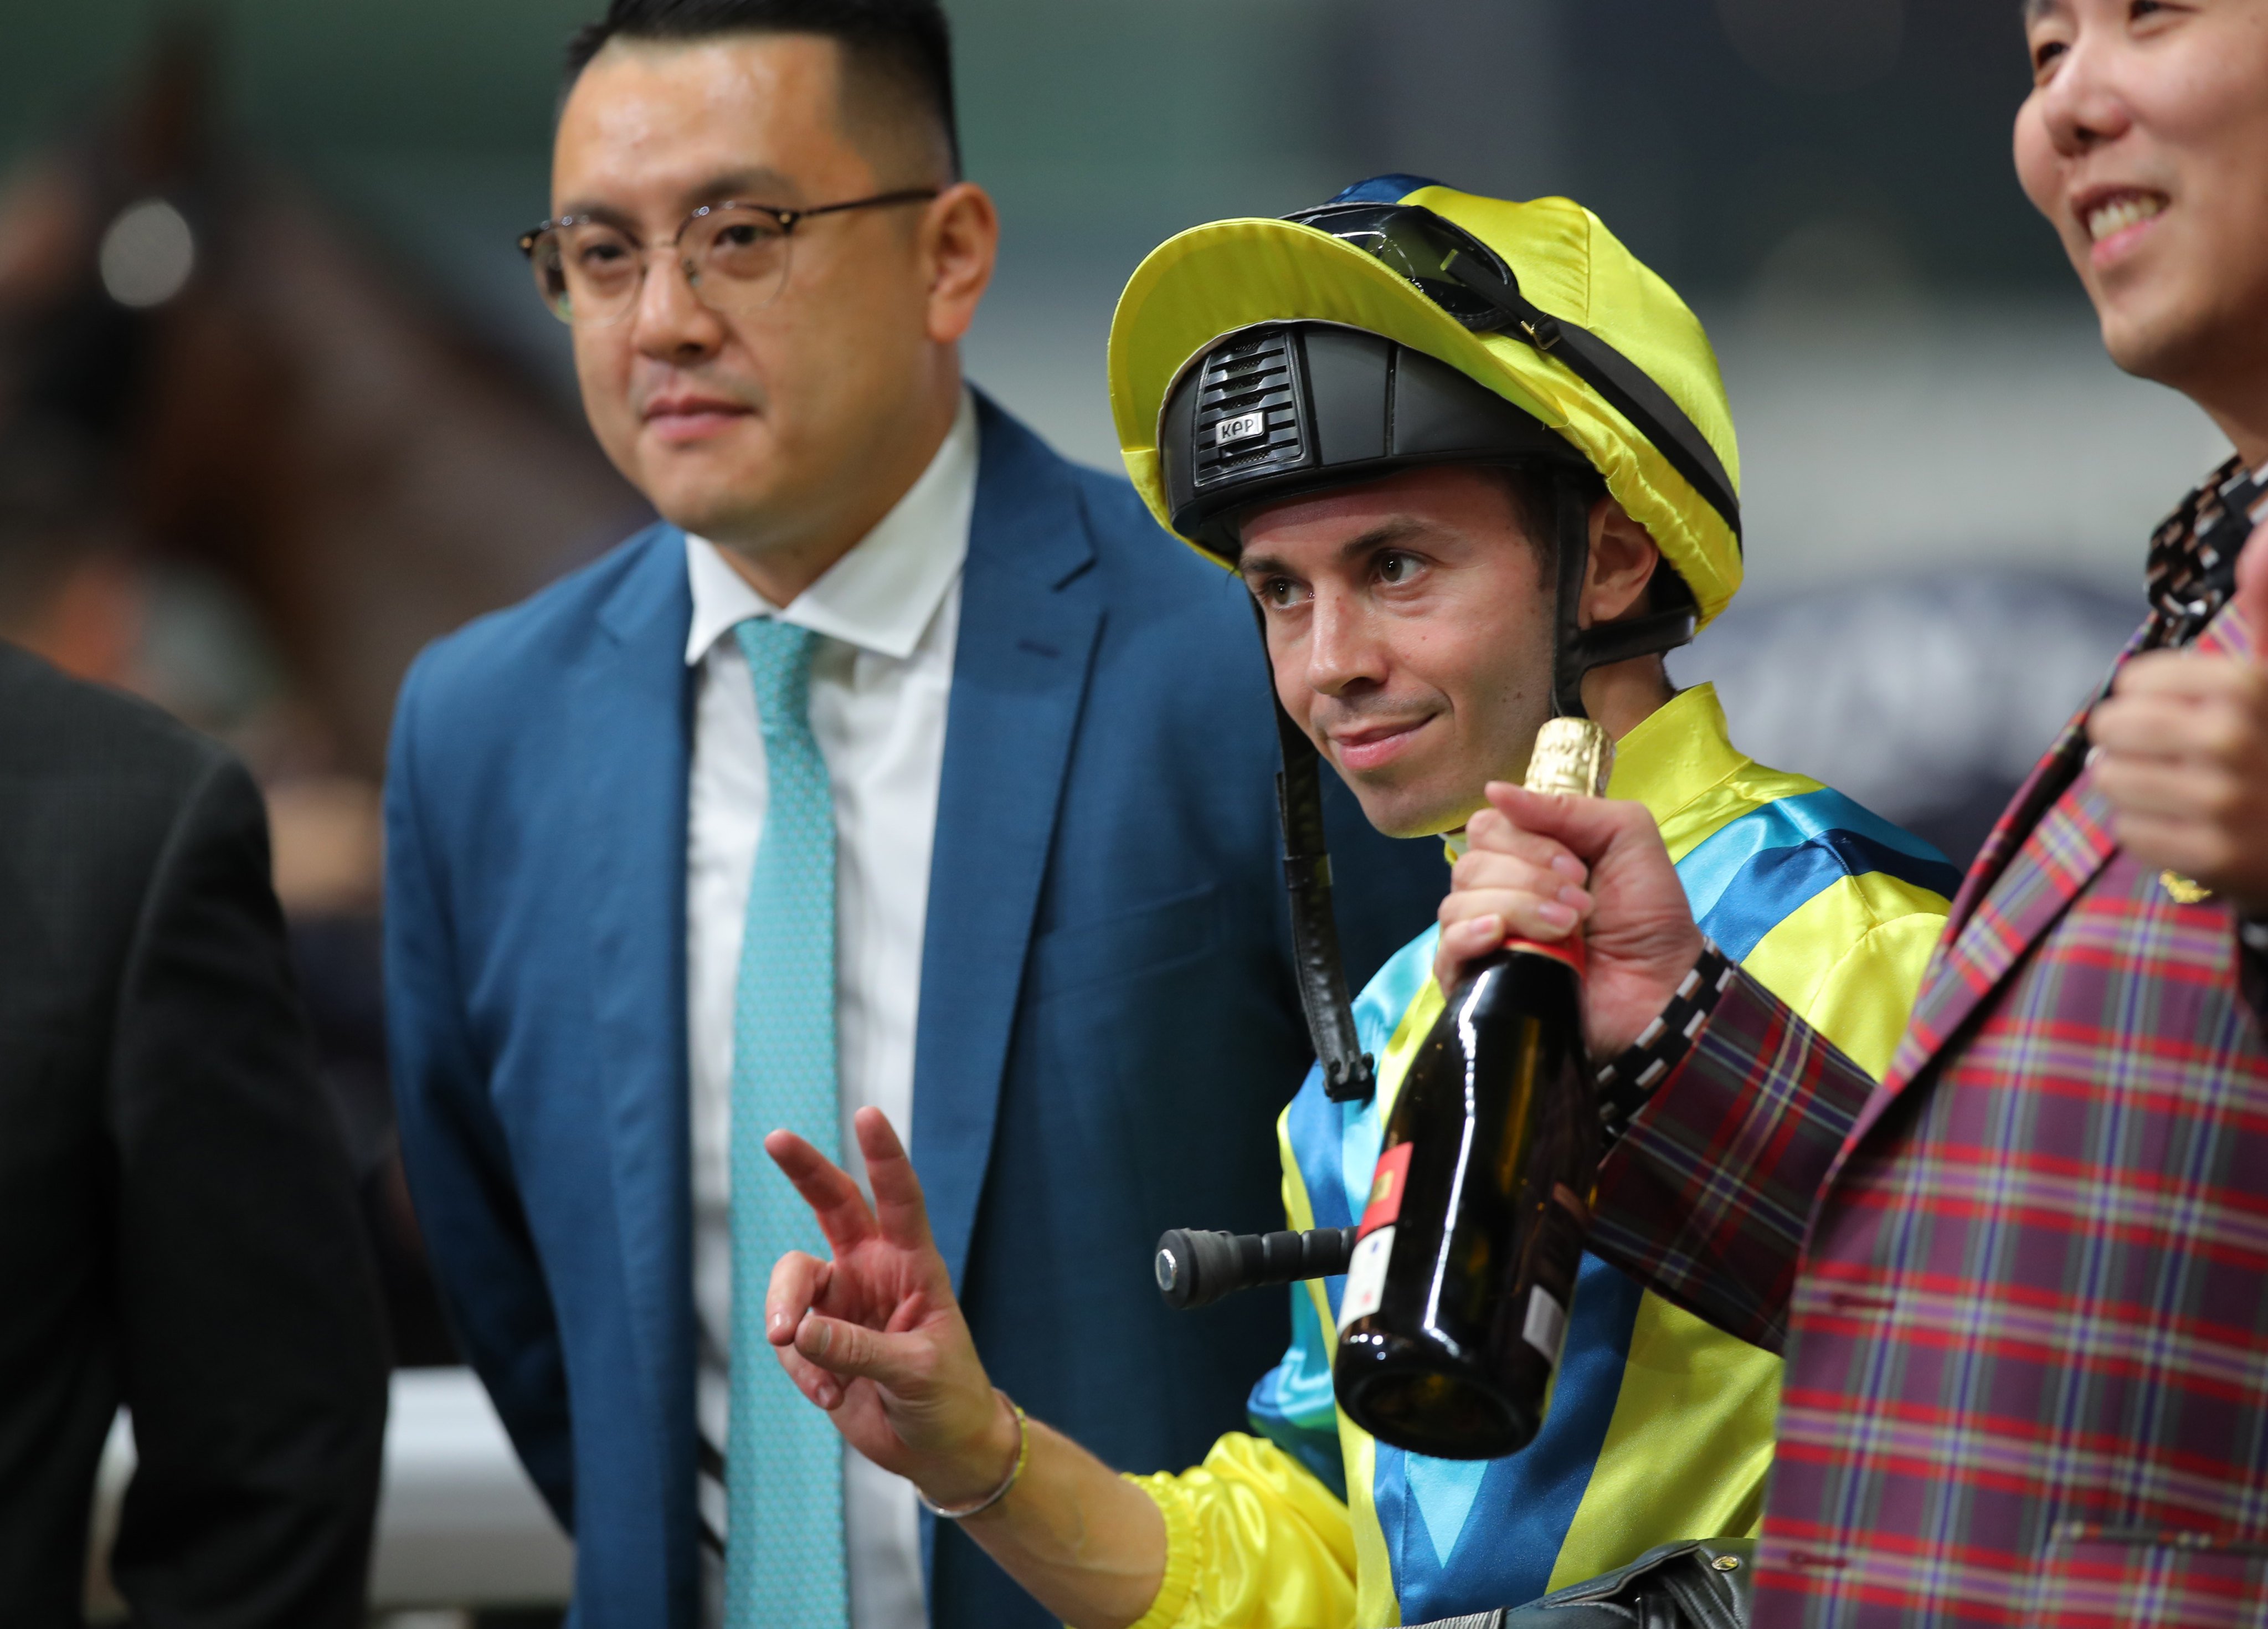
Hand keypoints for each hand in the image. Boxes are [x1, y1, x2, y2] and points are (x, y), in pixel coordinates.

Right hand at [764, 1108, 1021, 1510]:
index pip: (901, 1199)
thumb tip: (797, 1331)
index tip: (868, 1113)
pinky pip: (790, 1341)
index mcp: (914, 1265)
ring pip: (793, 1284)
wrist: (939, 1449)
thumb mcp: (916, 1371)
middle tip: (776, 1137)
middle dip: (804, 1170)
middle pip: (832, 1205)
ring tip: (807, 1366)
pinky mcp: (818, 1340)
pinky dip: (801, 1370)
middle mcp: (874, 1271)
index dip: (884, 1157)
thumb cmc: (949, 1398)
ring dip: (788, 1320)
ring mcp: (842, 1303)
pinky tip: (831, 1398)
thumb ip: (858, 1349)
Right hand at [1435, 786, 1703, 1057]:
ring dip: (1516, 909)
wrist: (1662, 988)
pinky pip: (1445, 950)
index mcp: (1526, 856)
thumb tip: (1492, 790)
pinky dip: (1468, 936)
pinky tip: (1499, 937)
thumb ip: (1568, 808)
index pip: (1487, 827)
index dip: (1527, 843)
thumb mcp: (1626, 837)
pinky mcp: (1479, 982)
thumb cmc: (1649, 915)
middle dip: (1529, 879)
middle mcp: (1498, 892)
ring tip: (1565, 931)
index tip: (1577, 868)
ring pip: (1458, 903)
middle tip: (1580, 907)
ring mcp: (1486, 938)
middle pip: (1470, 864)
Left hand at [2090, 525, 2267, 914]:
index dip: (2148, 696)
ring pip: (2113, 779)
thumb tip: (2260, 536)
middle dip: (2128, 739)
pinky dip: (2148, 829)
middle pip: (2112, 727)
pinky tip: (2185, 824)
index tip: (2178, 708)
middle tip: (2162, 752)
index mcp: (2249, 686)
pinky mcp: (2214, 859)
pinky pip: (2130, 832)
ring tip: (2173, 786)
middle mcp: (2233, 740)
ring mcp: (2223, 803)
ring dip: (2133, 784)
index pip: (2136, 680)